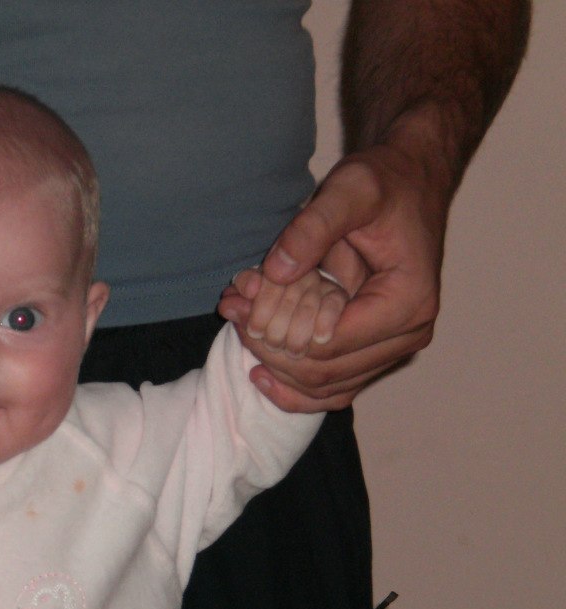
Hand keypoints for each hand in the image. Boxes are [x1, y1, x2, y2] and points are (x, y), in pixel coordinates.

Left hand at [219, 120, 449, 411]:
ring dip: (277, 369)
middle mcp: (409, 335)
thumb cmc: (386, 184)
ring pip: (326, 388)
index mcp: (407, 302)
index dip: (275, 335)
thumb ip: (312, 227)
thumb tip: (276, 271)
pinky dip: (296, 385)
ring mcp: (395, 348)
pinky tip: (260, 373)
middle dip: (269, 351)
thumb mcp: (350, 190)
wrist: (411, 184)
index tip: (240, 307)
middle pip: (323, 373)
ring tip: (239, 332)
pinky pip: (335, 387)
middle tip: (232, 316)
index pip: (327, 347)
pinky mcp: (378, 351)